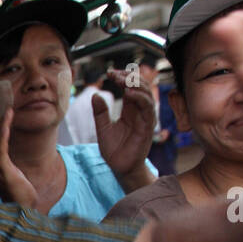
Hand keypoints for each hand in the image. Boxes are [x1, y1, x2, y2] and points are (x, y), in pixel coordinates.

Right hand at [0, 107, 38, 207]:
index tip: (1, 118)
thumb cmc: (20, 194)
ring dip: (0, 126)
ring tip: (7, 113)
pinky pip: (0, 148)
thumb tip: (8, 155)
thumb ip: (7, 165)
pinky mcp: (3, 170)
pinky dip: (3, 134)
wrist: (24, 209)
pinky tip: (7, 124)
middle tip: (5, 110)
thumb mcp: (13, 176)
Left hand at [95, 68, 155, 183]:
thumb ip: (100, 113)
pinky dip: (139, 98)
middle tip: (114, 74)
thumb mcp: (103, 128)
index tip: (109, 73)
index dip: (121, 78)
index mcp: (130, 109)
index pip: (129, 87)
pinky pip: (147, 108)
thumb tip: (95, 95)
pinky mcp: (147, 126)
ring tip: (121, 80)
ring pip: (146, 94)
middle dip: (128, 77)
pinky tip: (128, 93)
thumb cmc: (114, 150)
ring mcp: (145, 118)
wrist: (120, 168)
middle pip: (140, 86)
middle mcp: (139, 111)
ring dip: (134, 84)